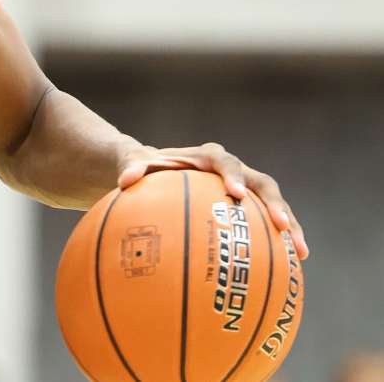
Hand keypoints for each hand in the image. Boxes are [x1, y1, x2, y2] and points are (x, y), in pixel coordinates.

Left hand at [117, 143, 309, 259]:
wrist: (155, 173)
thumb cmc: (145, 168)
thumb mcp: (134, 164)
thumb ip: (131, 166)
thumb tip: (124, 180)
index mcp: (209, 156)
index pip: (226, 162)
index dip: (234, 175)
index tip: (236, 193)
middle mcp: (234, 170)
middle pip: (262, 183)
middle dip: (274, 204)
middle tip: (281, 226)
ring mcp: (245, 189)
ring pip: (274, 204)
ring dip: (290, 226)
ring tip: (300, 252)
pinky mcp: (248, 208)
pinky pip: (267, 225)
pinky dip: (279, 243)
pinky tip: (290, 269)